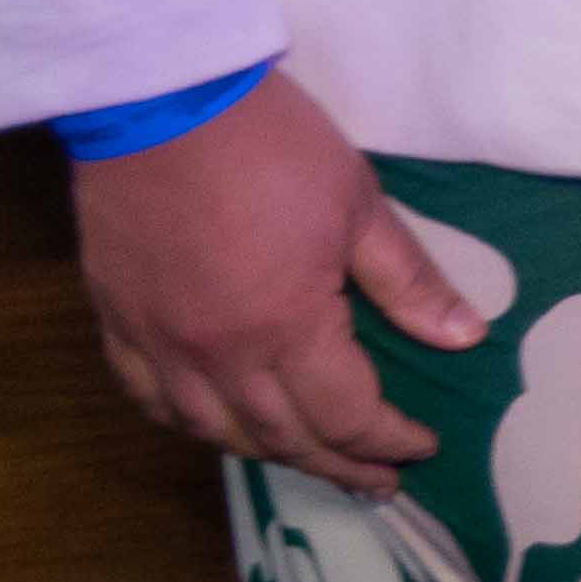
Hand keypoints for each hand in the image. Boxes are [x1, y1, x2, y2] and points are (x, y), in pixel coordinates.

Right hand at [70, 71, 480, 496]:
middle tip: (377, 480)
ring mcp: (157, 343)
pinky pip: (148, 399)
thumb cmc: (271, 145)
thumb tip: (465, 338)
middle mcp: (215, 355)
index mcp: (284, 328)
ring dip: (267, 452)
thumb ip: (408, 281)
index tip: (422, 447)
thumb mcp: (359, 204)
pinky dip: (190, 422)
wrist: (158, 101)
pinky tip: (215, 422)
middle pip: (280, 437)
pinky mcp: (116, 320)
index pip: (344, 414)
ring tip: (309, 458)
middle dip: (336, 463)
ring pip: (212, 430)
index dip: (387, 440)